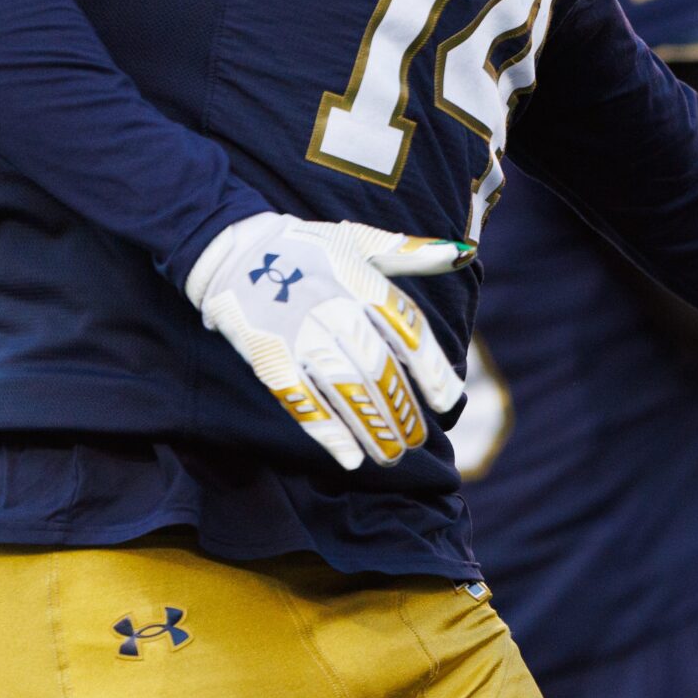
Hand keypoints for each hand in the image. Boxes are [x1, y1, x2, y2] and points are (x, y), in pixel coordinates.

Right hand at [185, 214, 469, 469]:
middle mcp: (334, 309)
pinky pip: (301, 399)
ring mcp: (299, 334)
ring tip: (393, 454)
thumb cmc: (307, 246)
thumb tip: (463, 254)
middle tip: (417, 439)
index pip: (407, 329)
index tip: (449, 400)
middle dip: (400, 408)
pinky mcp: (268, 356)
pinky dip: (326, 430)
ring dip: (372, 425)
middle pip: (379, 366)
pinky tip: (349, 457)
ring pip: (344, 388)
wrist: (234, 249)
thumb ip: (412, 252)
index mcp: (361, 282)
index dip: (431, 368)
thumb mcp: (360, 240)